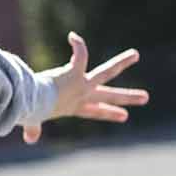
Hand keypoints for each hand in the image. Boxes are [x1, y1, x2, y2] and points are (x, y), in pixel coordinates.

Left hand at [23, 32, 148, 143]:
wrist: (33, 103)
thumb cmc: (32, 111)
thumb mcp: (33, 121)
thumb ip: (32, 128)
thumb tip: (29, 139)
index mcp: (73, 107)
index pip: (94, 111)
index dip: (108, 113)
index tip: (124, 116)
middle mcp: (82, 96)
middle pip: (108, 95)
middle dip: (127, 97)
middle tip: (146, 97)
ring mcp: (82, 84)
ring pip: (107, 72)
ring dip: (121, 62)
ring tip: (135, 54)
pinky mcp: (76, 73)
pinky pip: (82, 55)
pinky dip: (78, 45)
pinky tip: (72, 36)